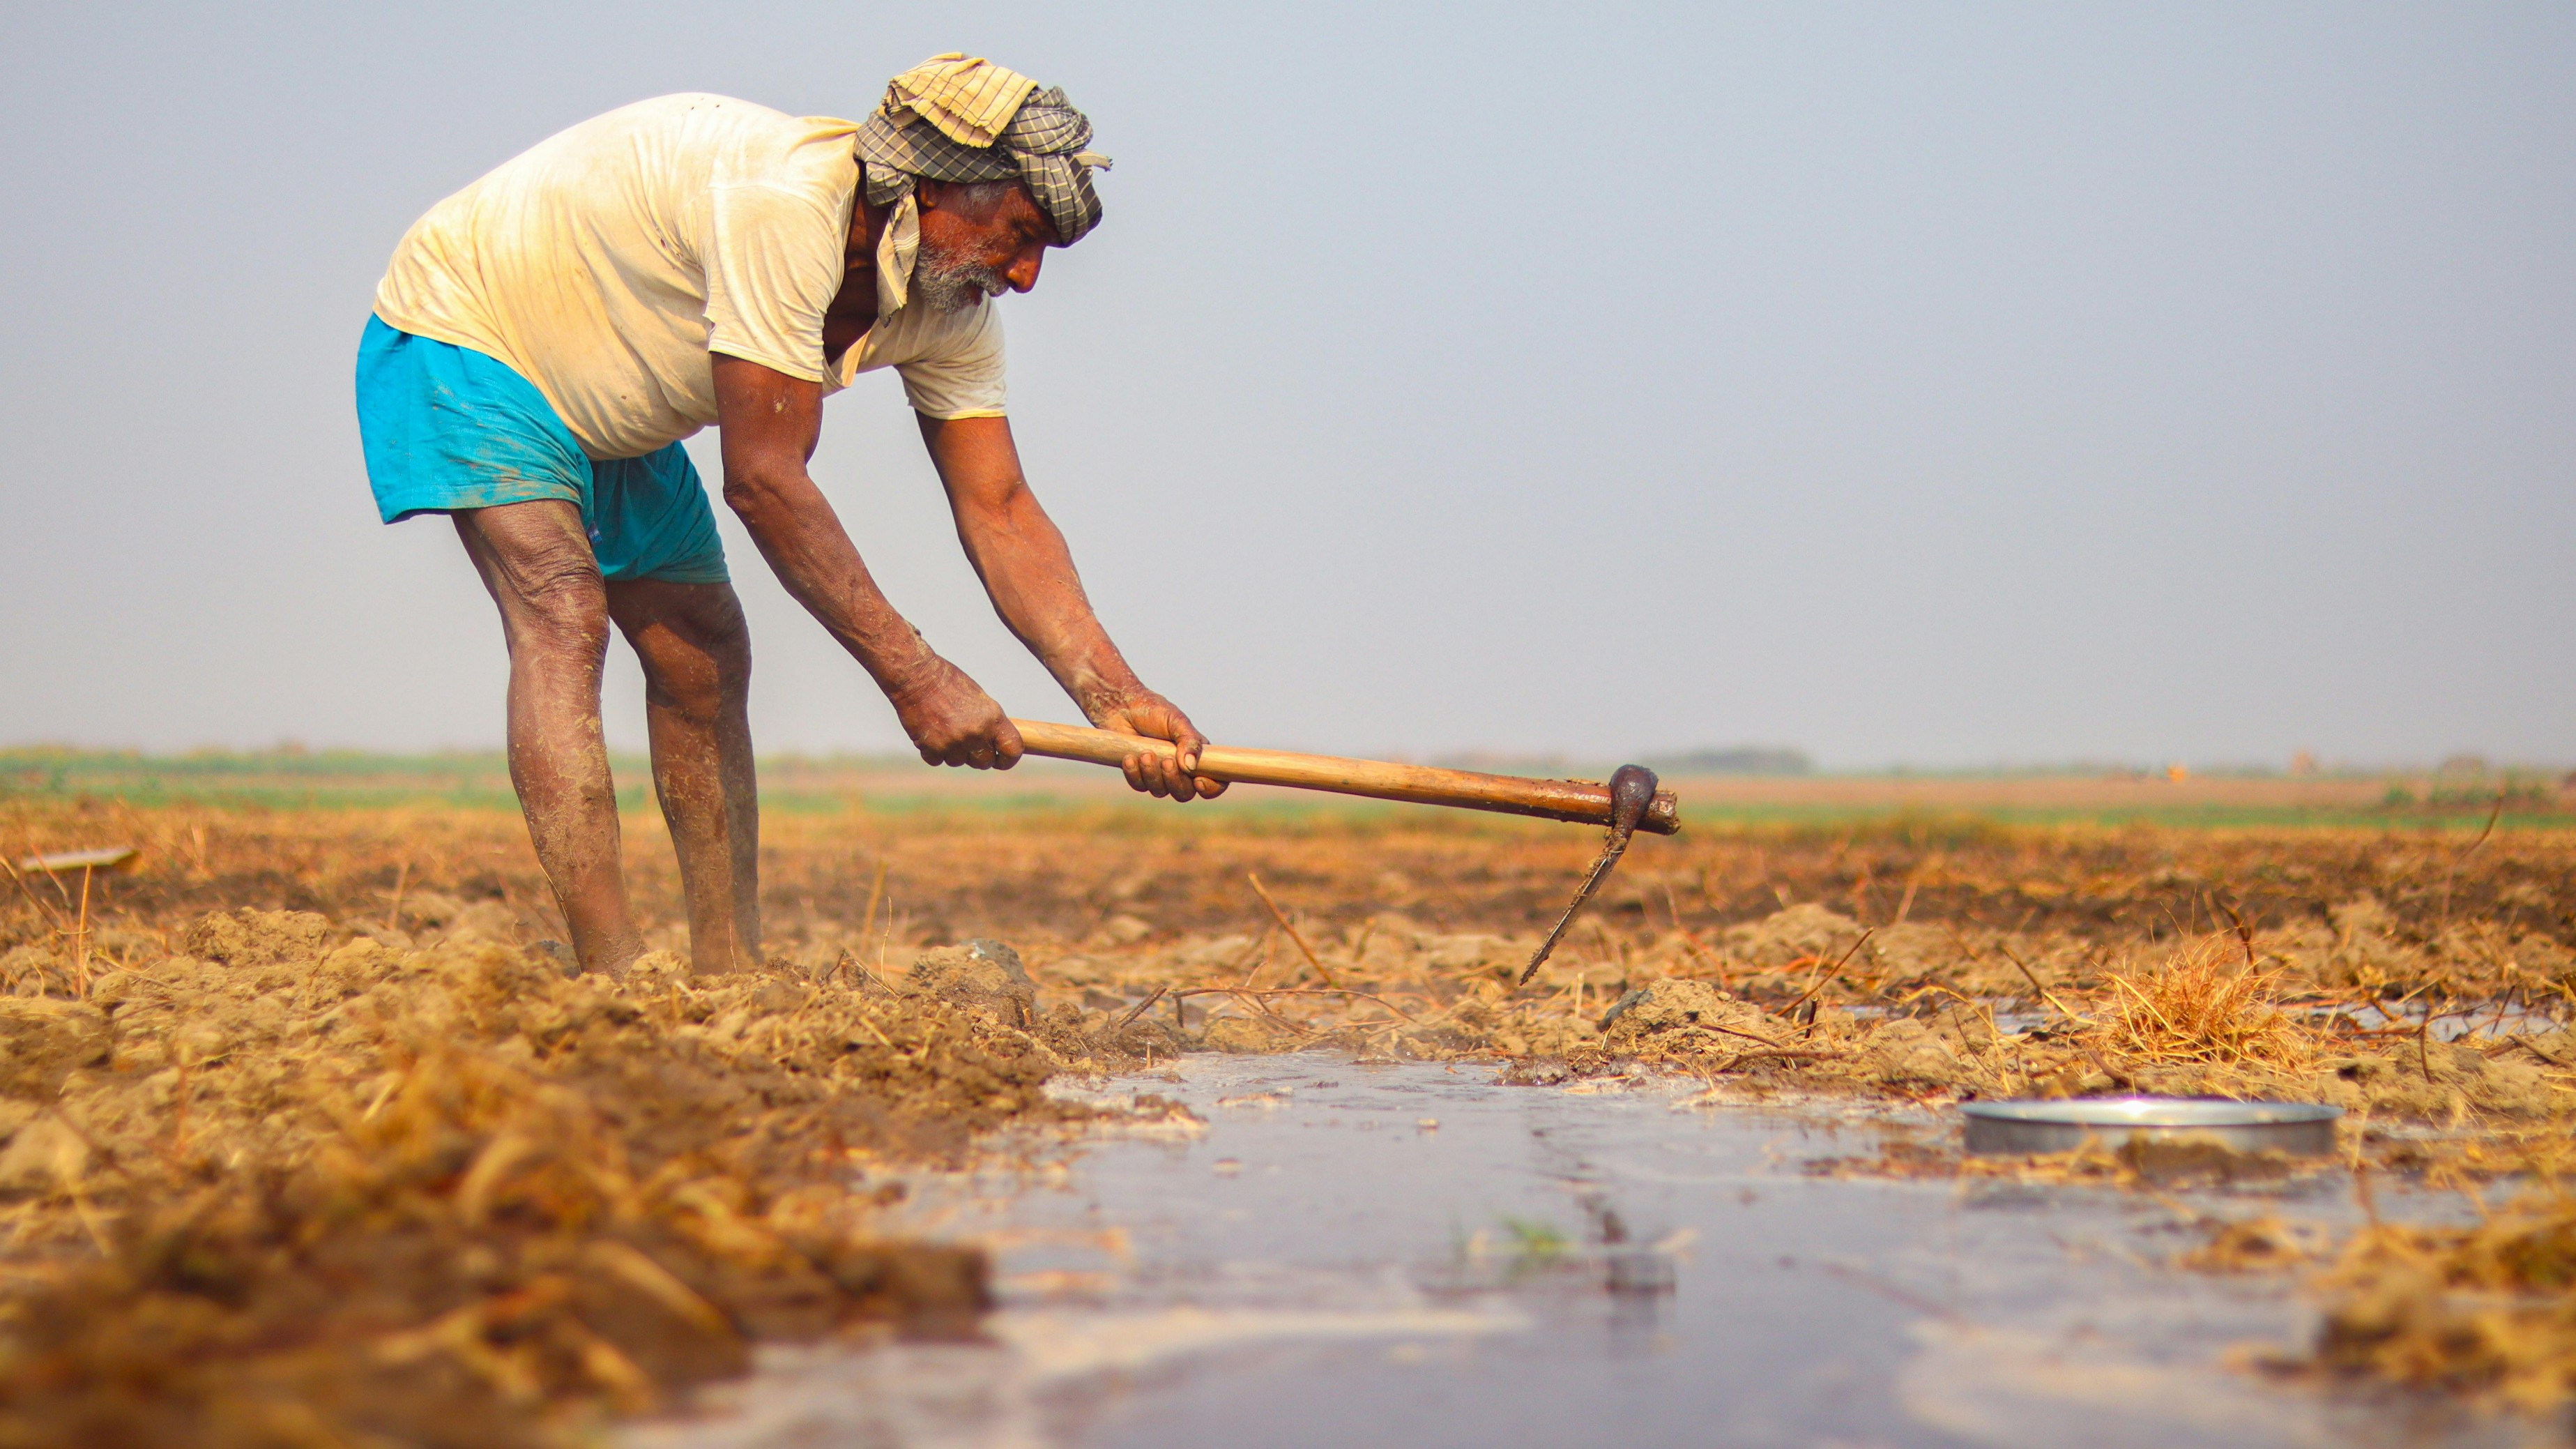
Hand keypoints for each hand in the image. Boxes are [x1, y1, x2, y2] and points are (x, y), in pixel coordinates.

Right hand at [891, 655, 1022, 769]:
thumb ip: (988, 723)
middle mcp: (976, 733)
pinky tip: (930, 731)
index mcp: (992, 718)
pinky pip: (937, 760)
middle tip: (968, 742)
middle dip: (977, 756)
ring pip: (958, 762)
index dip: (1009, 759)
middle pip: (984, 762)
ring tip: (944, 728)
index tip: (1002, 759)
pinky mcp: (932, 749)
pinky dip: (933, 751)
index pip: (1012, 750)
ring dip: (953, 751)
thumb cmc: (947, 682)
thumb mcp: (978, 699)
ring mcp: (954, 743)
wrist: (916, 677)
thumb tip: (993, 743)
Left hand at [1089, 690, 1226, 801]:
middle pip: (1185, 793)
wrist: (1122, 707)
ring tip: (1146, 753)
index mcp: (1197, 755)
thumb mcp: (1177, 721)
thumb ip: (1190, 741)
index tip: (1199, 781)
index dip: (1212, 787)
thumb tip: (1191, 767)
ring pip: (1161, 791)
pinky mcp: (1138, 775)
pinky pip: (1139, 786)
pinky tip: (1130, 757)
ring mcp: (1158, 774)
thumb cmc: (1153, 710)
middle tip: (1167, 761)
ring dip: (1153, 774)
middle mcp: (1180, 769)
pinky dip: (1135, 773)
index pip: (1215, 781)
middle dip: (1175, 781)